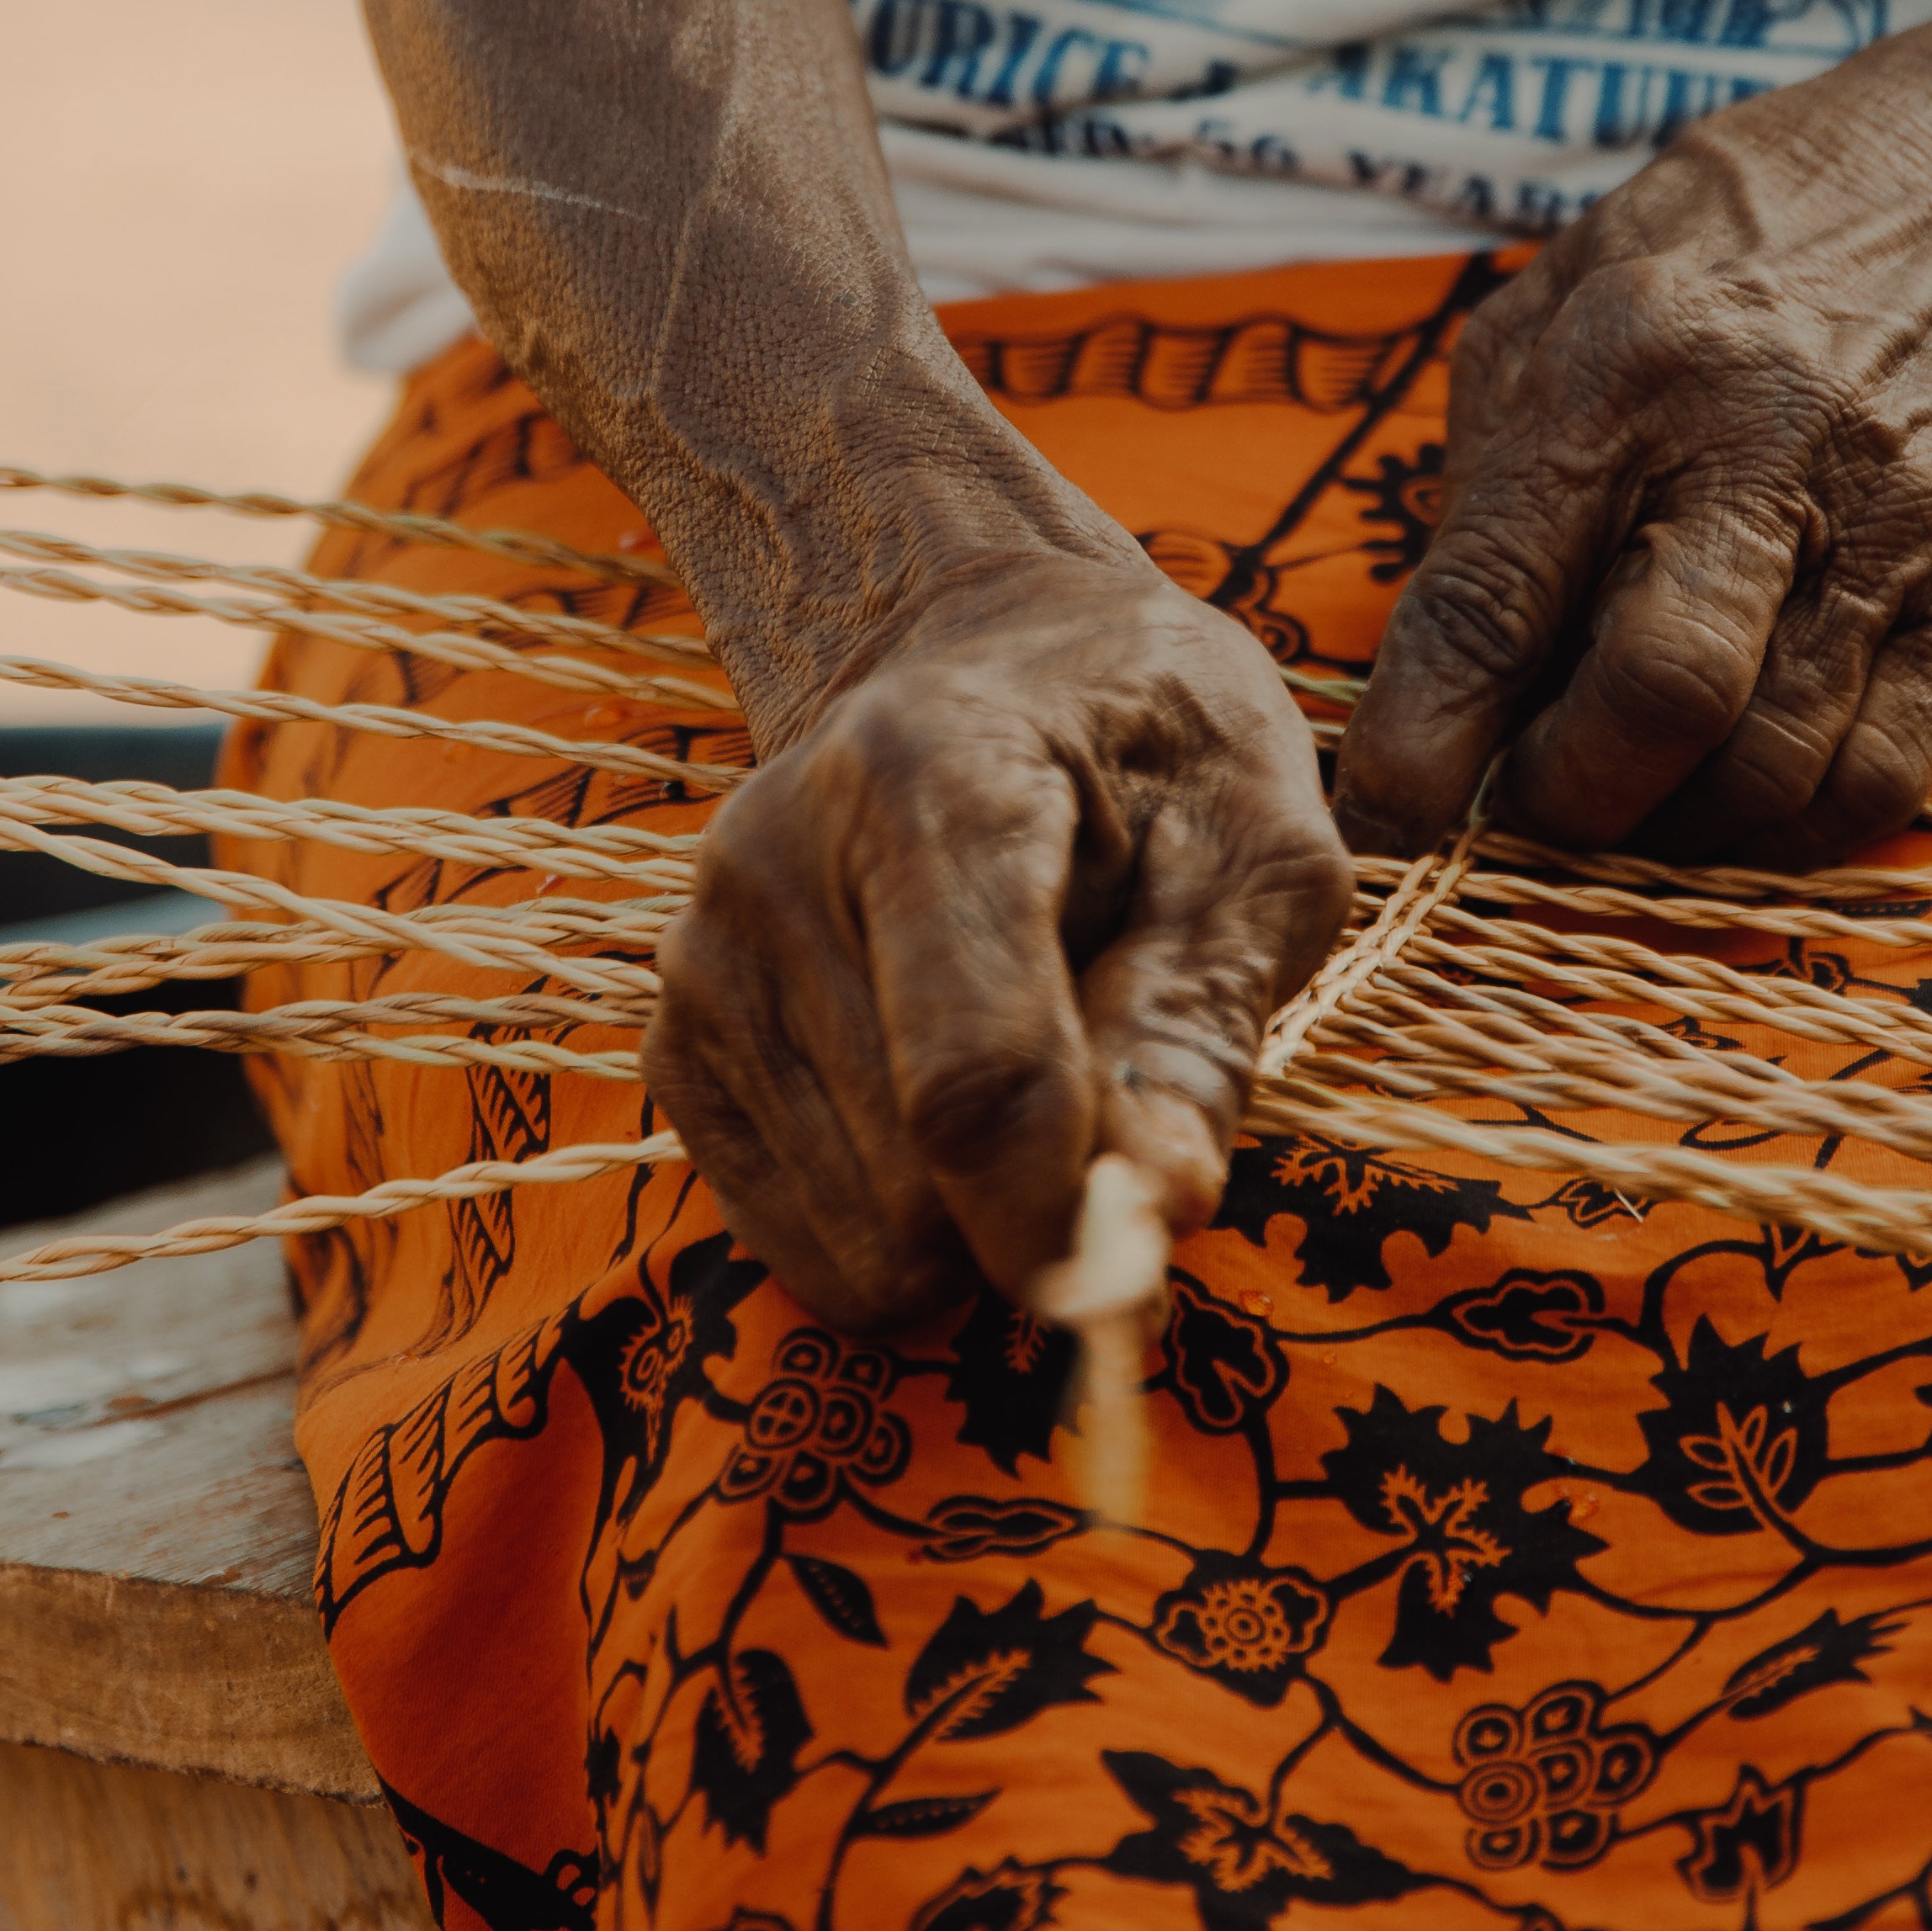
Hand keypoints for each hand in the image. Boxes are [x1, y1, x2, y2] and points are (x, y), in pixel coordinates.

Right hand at [644, 544, 1352, 1329]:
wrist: (991, 657)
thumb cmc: (1152, 744)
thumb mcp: (1254, 839)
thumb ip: (1206, 1023)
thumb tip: (1162, 1211)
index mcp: (930, 780)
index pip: (974, 1074)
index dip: (1056, 1215)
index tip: (1137, 1273)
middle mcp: (774, 862)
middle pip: (912, 1175)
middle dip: (1039, 1199)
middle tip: (1115, 1096)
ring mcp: (704, 955)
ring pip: (855, 1232)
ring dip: (971, 1208)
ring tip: (1026, 1053)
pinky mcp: (677, 1040)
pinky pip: (800, 1239)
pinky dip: (899, 1217)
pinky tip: (943, 1087)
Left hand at [1334, 0, 1931, 870]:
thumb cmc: (1752, 234)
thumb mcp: (1572, 285)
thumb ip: (1493, 463)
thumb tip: (1438, 661)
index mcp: (1626, 360)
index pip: (1498, 593)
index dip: (1421, 738)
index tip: (1381, 822)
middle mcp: (1763, 445)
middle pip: (1658, 698)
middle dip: (1563, 801)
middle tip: (1521, 805)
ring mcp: (1891, 524)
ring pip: (1773, 765)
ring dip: (1673, 831)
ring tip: (1625, 799)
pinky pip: (1883, 778)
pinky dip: (1789, 832)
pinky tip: (1735, 796)